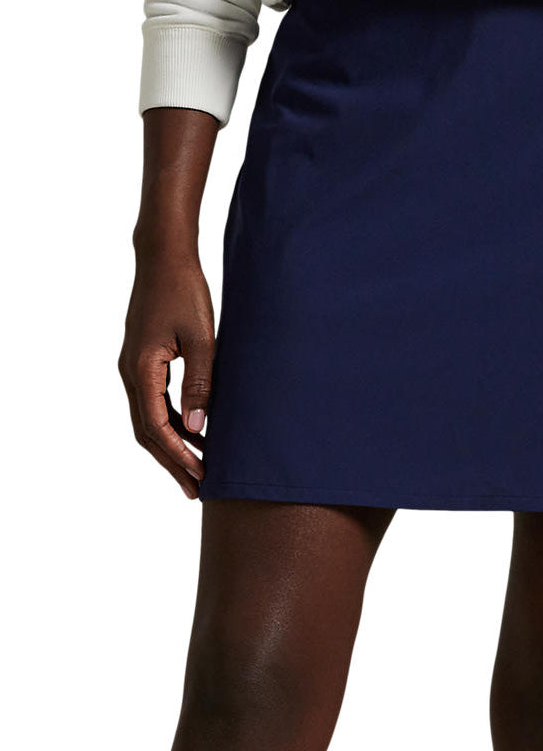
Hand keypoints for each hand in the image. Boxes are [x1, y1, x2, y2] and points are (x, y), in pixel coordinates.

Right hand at [118, 252, 214, 498]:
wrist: (165, 259)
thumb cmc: (185, 292)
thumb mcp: (202, 338)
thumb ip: (201, 383)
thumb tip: (199, 427)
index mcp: (141, 369)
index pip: (156, 427)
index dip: (179, 456)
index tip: (201, 478)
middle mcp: (131, 372)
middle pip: (148, 432)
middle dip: (173, 463)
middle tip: (197, 491)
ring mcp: (135, 368)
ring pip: (150, 420)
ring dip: (173, 446)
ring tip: (198, 471)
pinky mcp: (145, 361)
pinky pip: (155, 403)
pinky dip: (173, 424)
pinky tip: (195, 435)